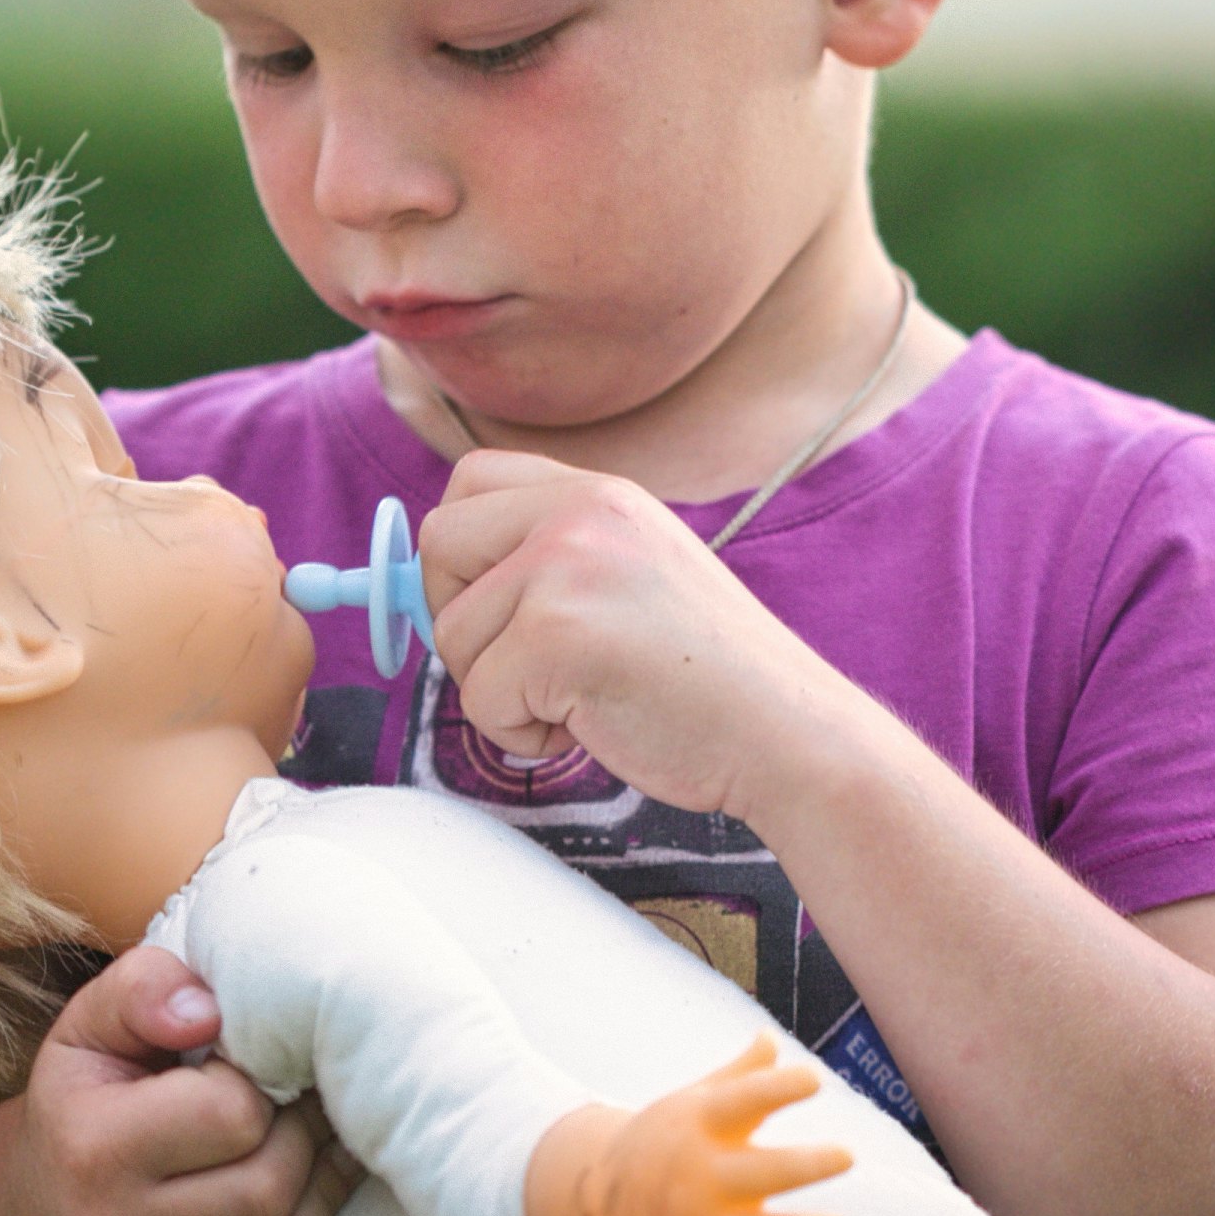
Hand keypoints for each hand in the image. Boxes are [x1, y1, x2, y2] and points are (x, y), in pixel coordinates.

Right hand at [18, 944, 364, 1215]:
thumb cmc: (85, 1107)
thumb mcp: (92, 1028)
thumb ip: (146, 988)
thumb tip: (210, 1008)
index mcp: (95, 1148)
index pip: (235, 1113)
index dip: (262, 1082)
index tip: (249, 1075)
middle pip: (271, 1188)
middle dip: (300, 1142)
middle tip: (291, 1119)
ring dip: (312, 1211)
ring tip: (295, 1173)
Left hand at [419, 453, 877, 826]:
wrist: (787, 732)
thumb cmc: (710, 678)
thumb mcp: (633, 576)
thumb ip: (552, 559)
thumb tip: (428, 579)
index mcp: (601, 492)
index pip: (470, 481)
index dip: (458, 552)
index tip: (486, 609)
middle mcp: (580, 511)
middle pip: (441, 543)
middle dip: (458, 619)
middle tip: (521, 666)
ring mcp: (565, 567)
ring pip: (454, 634)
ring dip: (498, 690)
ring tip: (580, 699)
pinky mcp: (554, 635)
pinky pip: (479, 698)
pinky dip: (520, 734)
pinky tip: (591, 724)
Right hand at [530, 1040, 853, 1215]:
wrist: (603, 1200)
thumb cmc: (669, 1141)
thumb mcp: (696, 1102)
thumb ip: (740, 1076)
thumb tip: (771, 1038)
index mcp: (701, 1128)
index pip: (742, 1102)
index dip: (777, 1090)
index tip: (813, 1081)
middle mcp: (702, 1179)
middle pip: (758, 1173)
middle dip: (802, 1167)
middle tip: (846, 1155)